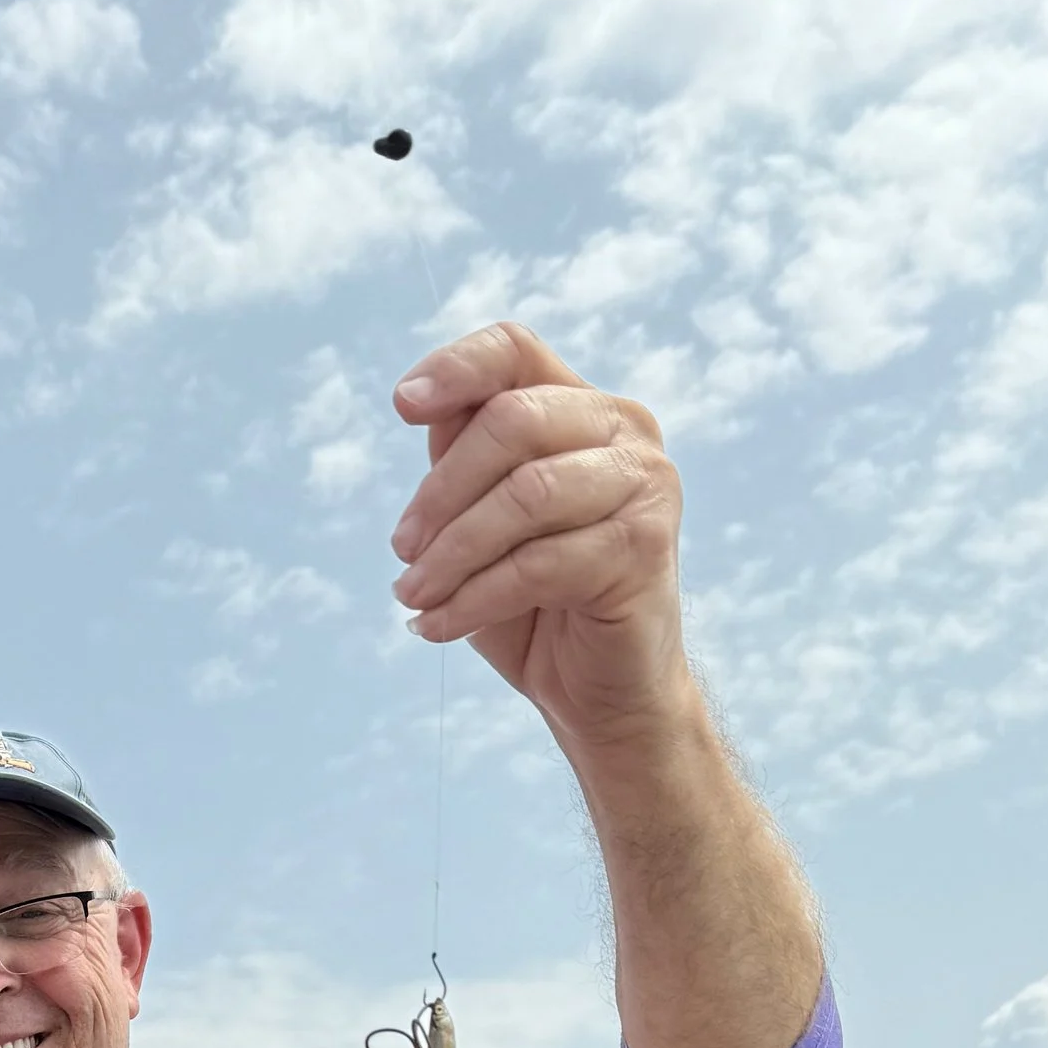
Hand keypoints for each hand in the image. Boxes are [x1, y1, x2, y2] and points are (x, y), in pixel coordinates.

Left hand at [390, 323, 689, 751]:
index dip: (455, 367)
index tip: (401, 407)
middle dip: (440, 491)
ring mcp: (646, 484)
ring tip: (411, 596)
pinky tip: (435, 626)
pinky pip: (539, 563)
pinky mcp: (646, 546)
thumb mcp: (482, 519)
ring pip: (525, 495)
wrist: (600, 696)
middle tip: (401, 549)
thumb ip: (462, 457)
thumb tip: (423, 406)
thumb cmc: (536, 604)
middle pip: (513, 422)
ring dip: (451, 552)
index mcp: (584, 409)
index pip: (516, 351)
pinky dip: (474, 598)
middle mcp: (627, 431)